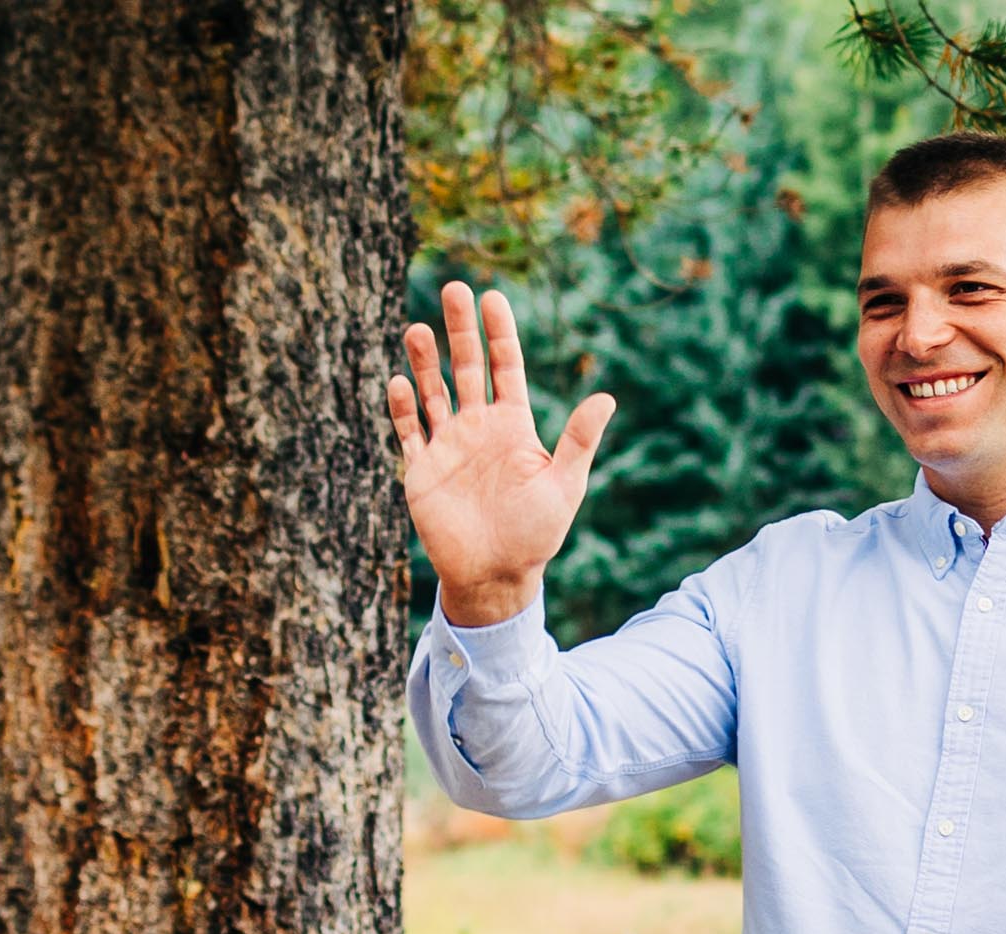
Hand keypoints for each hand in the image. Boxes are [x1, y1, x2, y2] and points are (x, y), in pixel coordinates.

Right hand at [384, 281, 616, 625]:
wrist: (498, 573)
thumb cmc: (537, 533)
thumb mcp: (564, 483)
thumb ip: (578, 440)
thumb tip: (607, 398)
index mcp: (513, 426)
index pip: (505, 368)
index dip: (498, 334)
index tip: (492, 297)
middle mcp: (479, 428)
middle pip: (466, 368)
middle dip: (460, 330)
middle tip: (454, 288)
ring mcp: (448, 446)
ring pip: (432, 392)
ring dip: (424, 362)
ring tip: (417, 328)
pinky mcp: (422, 470)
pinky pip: (409, 431)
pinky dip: (402, 408)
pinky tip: (399, 382)